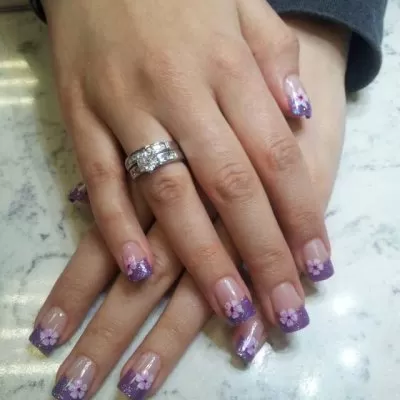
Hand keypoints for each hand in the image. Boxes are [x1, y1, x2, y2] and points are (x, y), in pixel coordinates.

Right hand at [42, 0, 331, 328]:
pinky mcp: (82, 115)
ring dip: (201, 255)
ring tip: (231, 308)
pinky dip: (117, 227)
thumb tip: (300, 116)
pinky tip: (138, 270)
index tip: (317, 265)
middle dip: (262, 253)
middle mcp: (181, 92)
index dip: (300, 216)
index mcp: (227, 66)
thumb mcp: (241, 2)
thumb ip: (274, 58)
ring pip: (169, 192)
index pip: (276, 157)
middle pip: (231, 187)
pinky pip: (101, 178)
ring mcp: (126, 106)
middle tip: (284, 310)